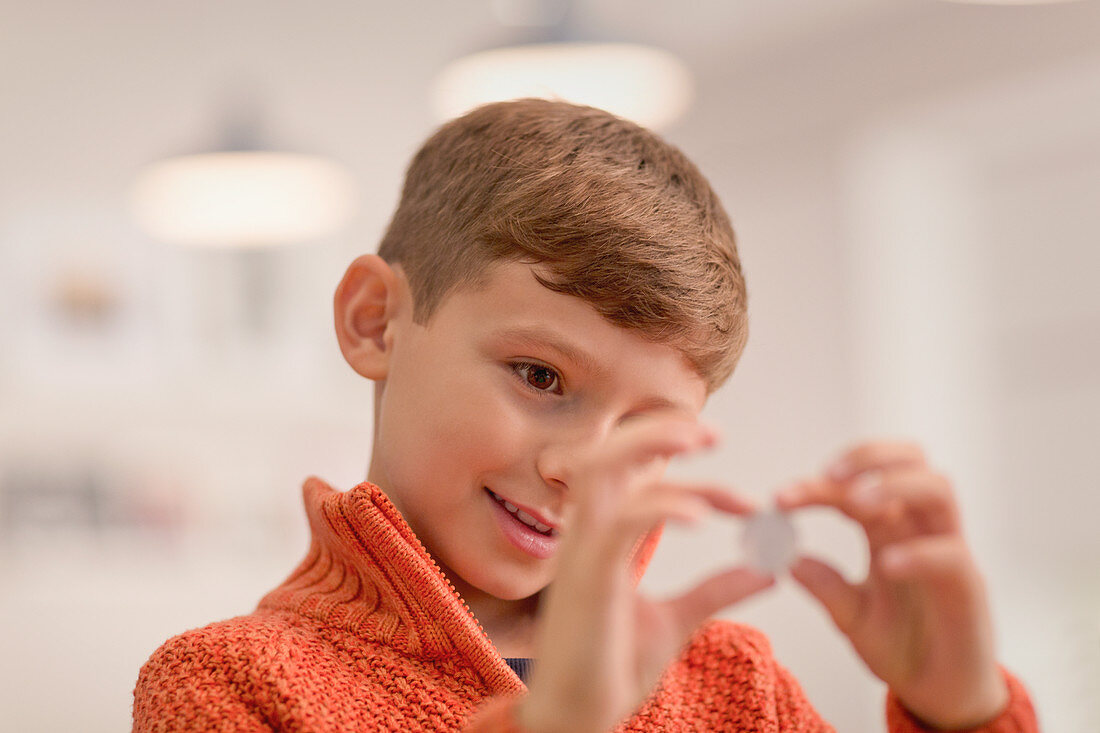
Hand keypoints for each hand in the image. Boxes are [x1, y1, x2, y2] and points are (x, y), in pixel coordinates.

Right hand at [518, 414, 774, 732]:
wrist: (577, 719)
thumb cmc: (611, 669)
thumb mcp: (678, 621)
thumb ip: (717, 589)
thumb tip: (769, 569)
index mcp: (602, 539)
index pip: (631, 475)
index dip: (676, 458)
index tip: (733, 475)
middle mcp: (584, 535)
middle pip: (606, 453)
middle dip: (657, 430)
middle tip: (713, 432)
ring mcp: (580, 552)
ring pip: (603, 471)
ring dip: (653, 447)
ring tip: (705, 443)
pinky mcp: (586, 578)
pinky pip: (619, 522)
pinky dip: (661, 506)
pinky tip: (703, 516)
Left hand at [777, 440, 1008, 729]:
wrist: (941, 694)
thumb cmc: (901, 646)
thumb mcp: (852, 617)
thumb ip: (827, 588)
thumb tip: (789, 559)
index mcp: (888, 528)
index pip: (856, 485)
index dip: (819, 484)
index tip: (780, 499)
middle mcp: (920, 528)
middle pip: (910, 460)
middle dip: (868, 456)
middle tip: (828, 473)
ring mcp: (948, 551)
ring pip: (938, 488)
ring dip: (895, 484)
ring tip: (856, 502)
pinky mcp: (969, 586)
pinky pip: (951, 555)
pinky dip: (919, 553)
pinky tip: (887, 564)